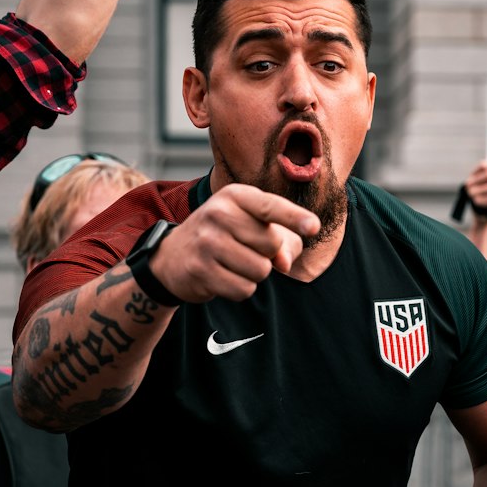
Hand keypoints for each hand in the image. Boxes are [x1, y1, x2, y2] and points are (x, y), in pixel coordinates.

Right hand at [150, 183, 319, 302]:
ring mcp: (207, 242)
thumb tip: (284, 264)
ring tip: (233, 263)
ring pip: (260, 270)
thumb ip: (283, 240)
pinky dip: (240, 289)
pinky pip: (244, 290)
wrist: (173, 255)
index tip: (313, 227)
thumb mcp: (252, 225)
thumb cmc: (224, 235)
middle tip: (244, 248)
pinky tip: (223, 276)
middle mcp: (218, 214)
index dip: (295, 217)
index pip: (270, 206)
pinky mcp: (200, 270)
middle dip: (267, 254)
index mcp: (235, 196)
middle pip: (272, 245)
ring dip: (254, 274)